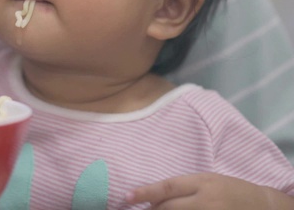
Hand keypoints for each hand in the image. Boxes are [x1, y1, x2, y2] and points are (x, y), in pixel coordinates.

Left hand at [125, 172, 289, 209]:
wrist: (261, 204)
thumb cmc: (228, 189)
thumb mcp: (206, 181)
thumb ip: (182, 188)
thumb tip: (151, 197)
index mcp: (202, 182)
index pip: (168, 187)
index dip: (145, 192)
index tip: (127, 197)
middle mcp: (206, 200)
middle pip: (168, 208)